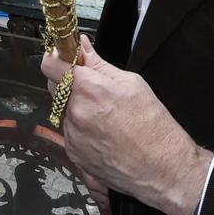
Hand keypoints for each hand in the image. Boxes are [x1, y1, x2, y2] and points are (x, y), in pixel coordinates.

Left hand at [41, 35, 209, 214]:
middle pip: (54, 88)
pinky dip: (80, 130)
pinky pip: (69, 133)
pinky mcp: (74, 155)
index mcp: (89, 90)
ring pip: (62, 111)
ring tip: (105, 117)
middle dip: (67, 83)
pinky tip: (104, 134)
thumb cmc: (154, 125)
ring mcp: (72, 137)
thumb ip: (100, 64)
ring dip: (75, 108)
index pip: (50, 66)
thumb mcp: (132, 84)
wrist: (163, 169)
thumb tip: (82, 45)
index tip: (64, 58)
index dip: (56, 59)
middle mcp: (75, 113)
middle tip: (92, 87)